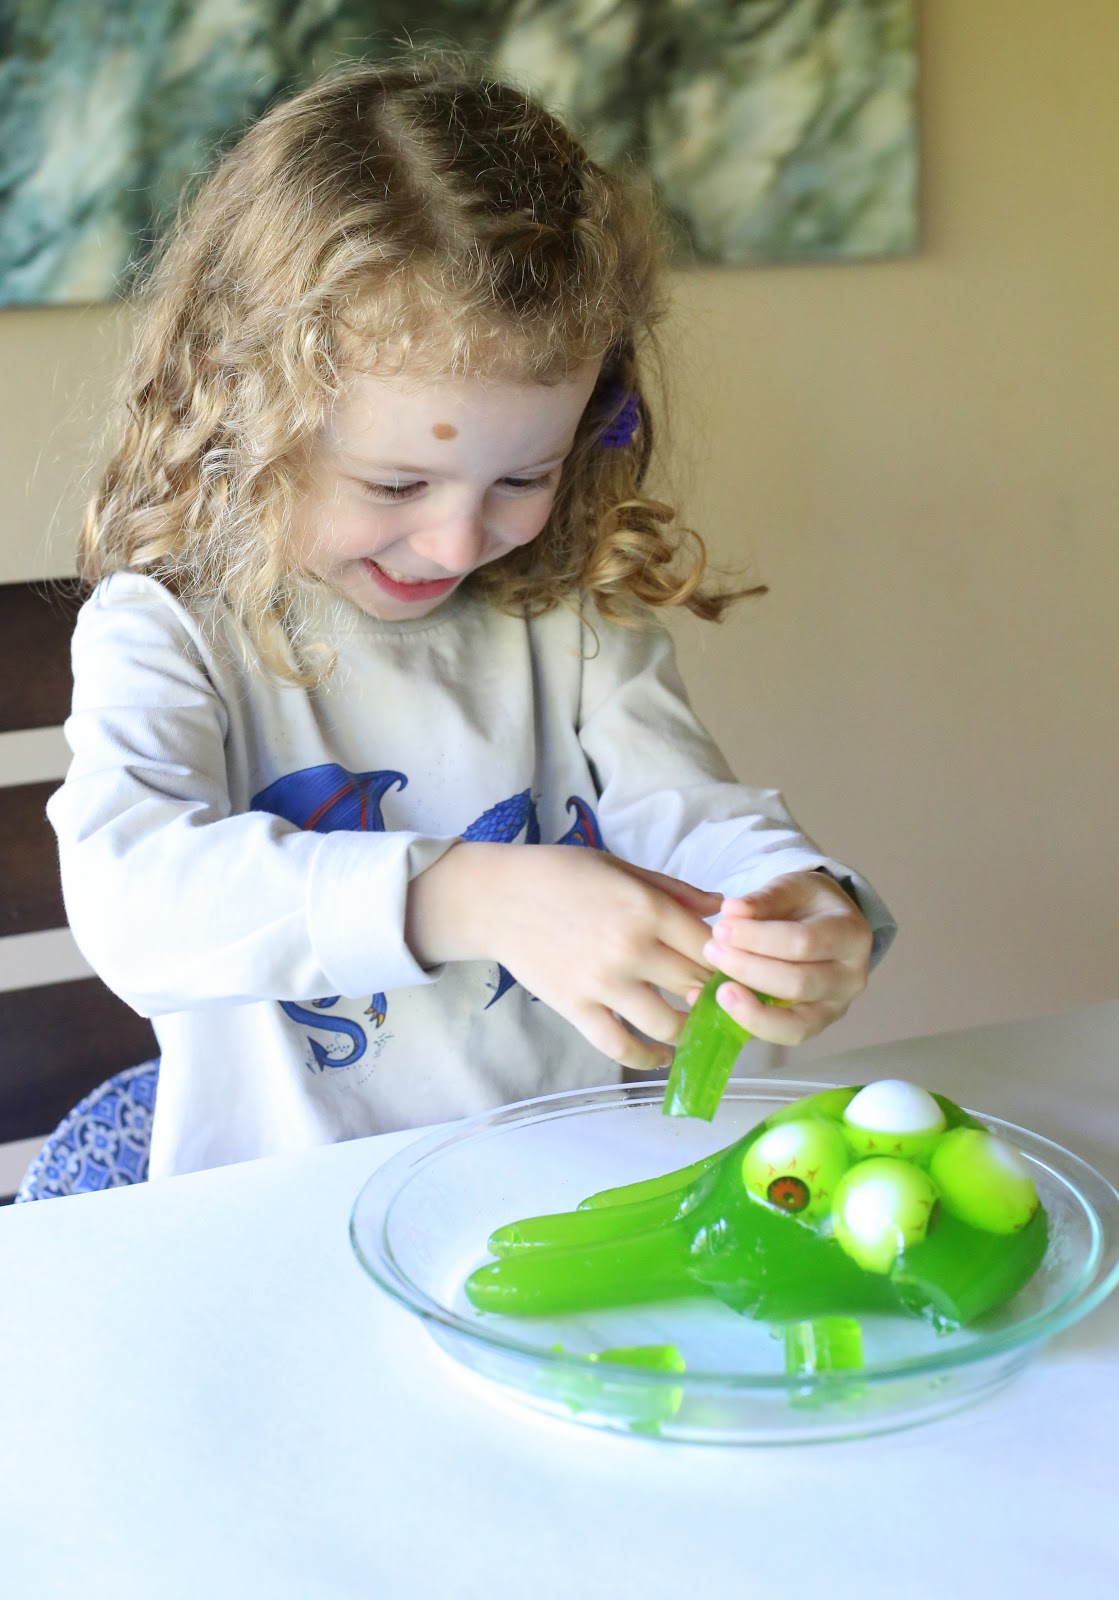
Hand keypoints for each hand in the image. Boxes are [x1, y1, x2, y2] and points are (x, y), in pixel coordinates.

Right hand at [407, 843, 719, 1070]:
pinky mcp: (576, 1008)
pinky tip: (660, 1055)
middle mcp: (631, 949)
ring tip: (694, 1025)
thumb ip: (674, 890)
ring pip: (668, 1024)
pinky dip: (647, 1057)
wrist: (497, 897)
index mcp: (647, 908)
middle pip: (696, 985)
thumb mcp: (622, 868)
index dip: (731, 960)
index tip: (736, 966)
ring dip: (688, 1029)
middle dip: (714, 994)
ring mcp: (603, 983)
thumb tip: (722, 906)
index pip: (713, 946)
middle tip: (721, 998)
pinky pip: (621, 1046)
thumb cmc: (561, 873)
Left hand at [696, 871, 872, 1045]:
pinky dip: (751, 1025)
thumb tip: (731, 911)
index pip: (803, 942)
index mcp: (851, 935)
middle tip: (712, 951)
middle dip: (749, 970)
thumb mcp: (791, 887)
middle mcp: (851, 978)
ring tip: (717, 990)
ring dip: (750, 1008)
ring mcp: (836, 1008)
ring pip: (795, 1024)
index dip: (758, 938)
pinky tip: (721, 1008)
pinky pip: (784, 1037)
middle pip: (798, 983)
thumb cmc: (807, 905)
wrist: (825, 926)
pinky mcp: (815, 1026)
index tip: (721, 928)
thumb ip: (764, 899)